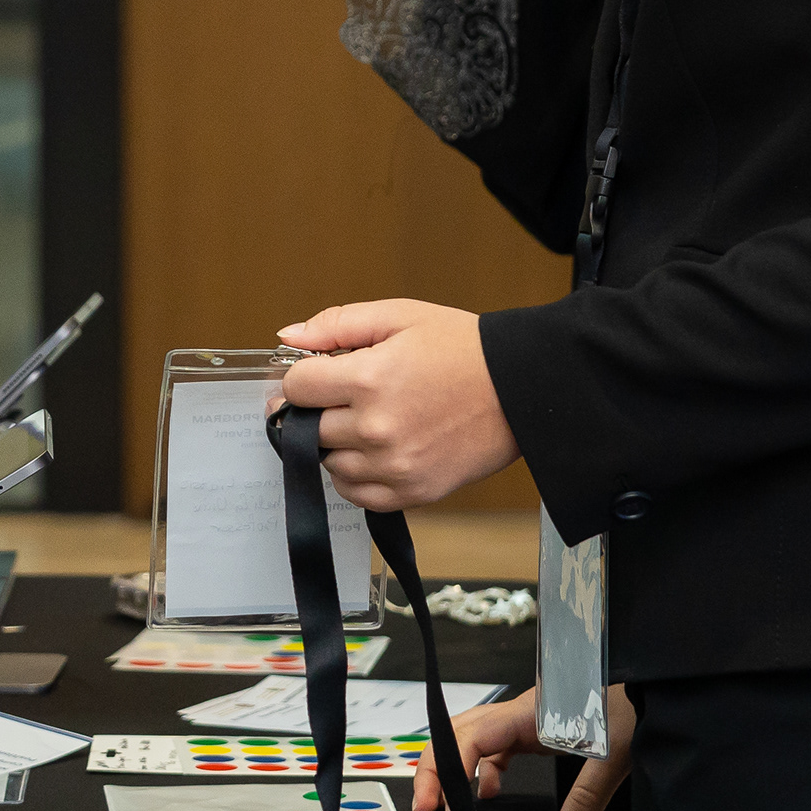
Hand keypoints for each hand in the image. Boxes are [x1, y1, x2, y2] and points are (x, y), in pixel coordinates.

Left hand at [271, 299, 519, 509]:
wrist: (521, 389)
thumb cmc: (464, 349)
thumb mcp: (400, 316)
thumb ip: (337, 325)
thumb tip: (288, 338)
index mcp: (369, 379)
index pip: (296, 388)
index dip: (302, 376)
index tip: (317, 374)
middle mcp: (376, 428)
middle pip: (307, 428)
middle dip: (316, 409)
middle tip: (341, 396)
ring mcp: (394, 466)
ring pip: (328, 464)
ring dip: (334, 444)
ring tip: (365, 420)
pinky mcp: (412, 492)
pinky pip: (357, 494)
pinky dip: (355, 475)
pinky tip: (374, 451)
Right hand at [413, 685, 634, 810]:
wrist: (649, 684)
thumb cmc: (633, 707)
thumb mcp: (616, 753)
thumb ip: (590, 794)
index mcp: (532, 713)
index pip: (474, 735)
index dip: (453, 768)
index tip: (450, 806)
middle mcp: (520, 712)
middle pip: (460, 732)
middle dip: (436, 767)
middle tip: (424, 807)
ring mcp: (525, 719)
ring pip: (473, 738)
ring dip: (454, 768)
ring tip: (449, 807)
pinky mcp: (534, 728)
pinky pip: (495, 746)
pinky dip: (481, 769)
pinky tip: (488, 792)